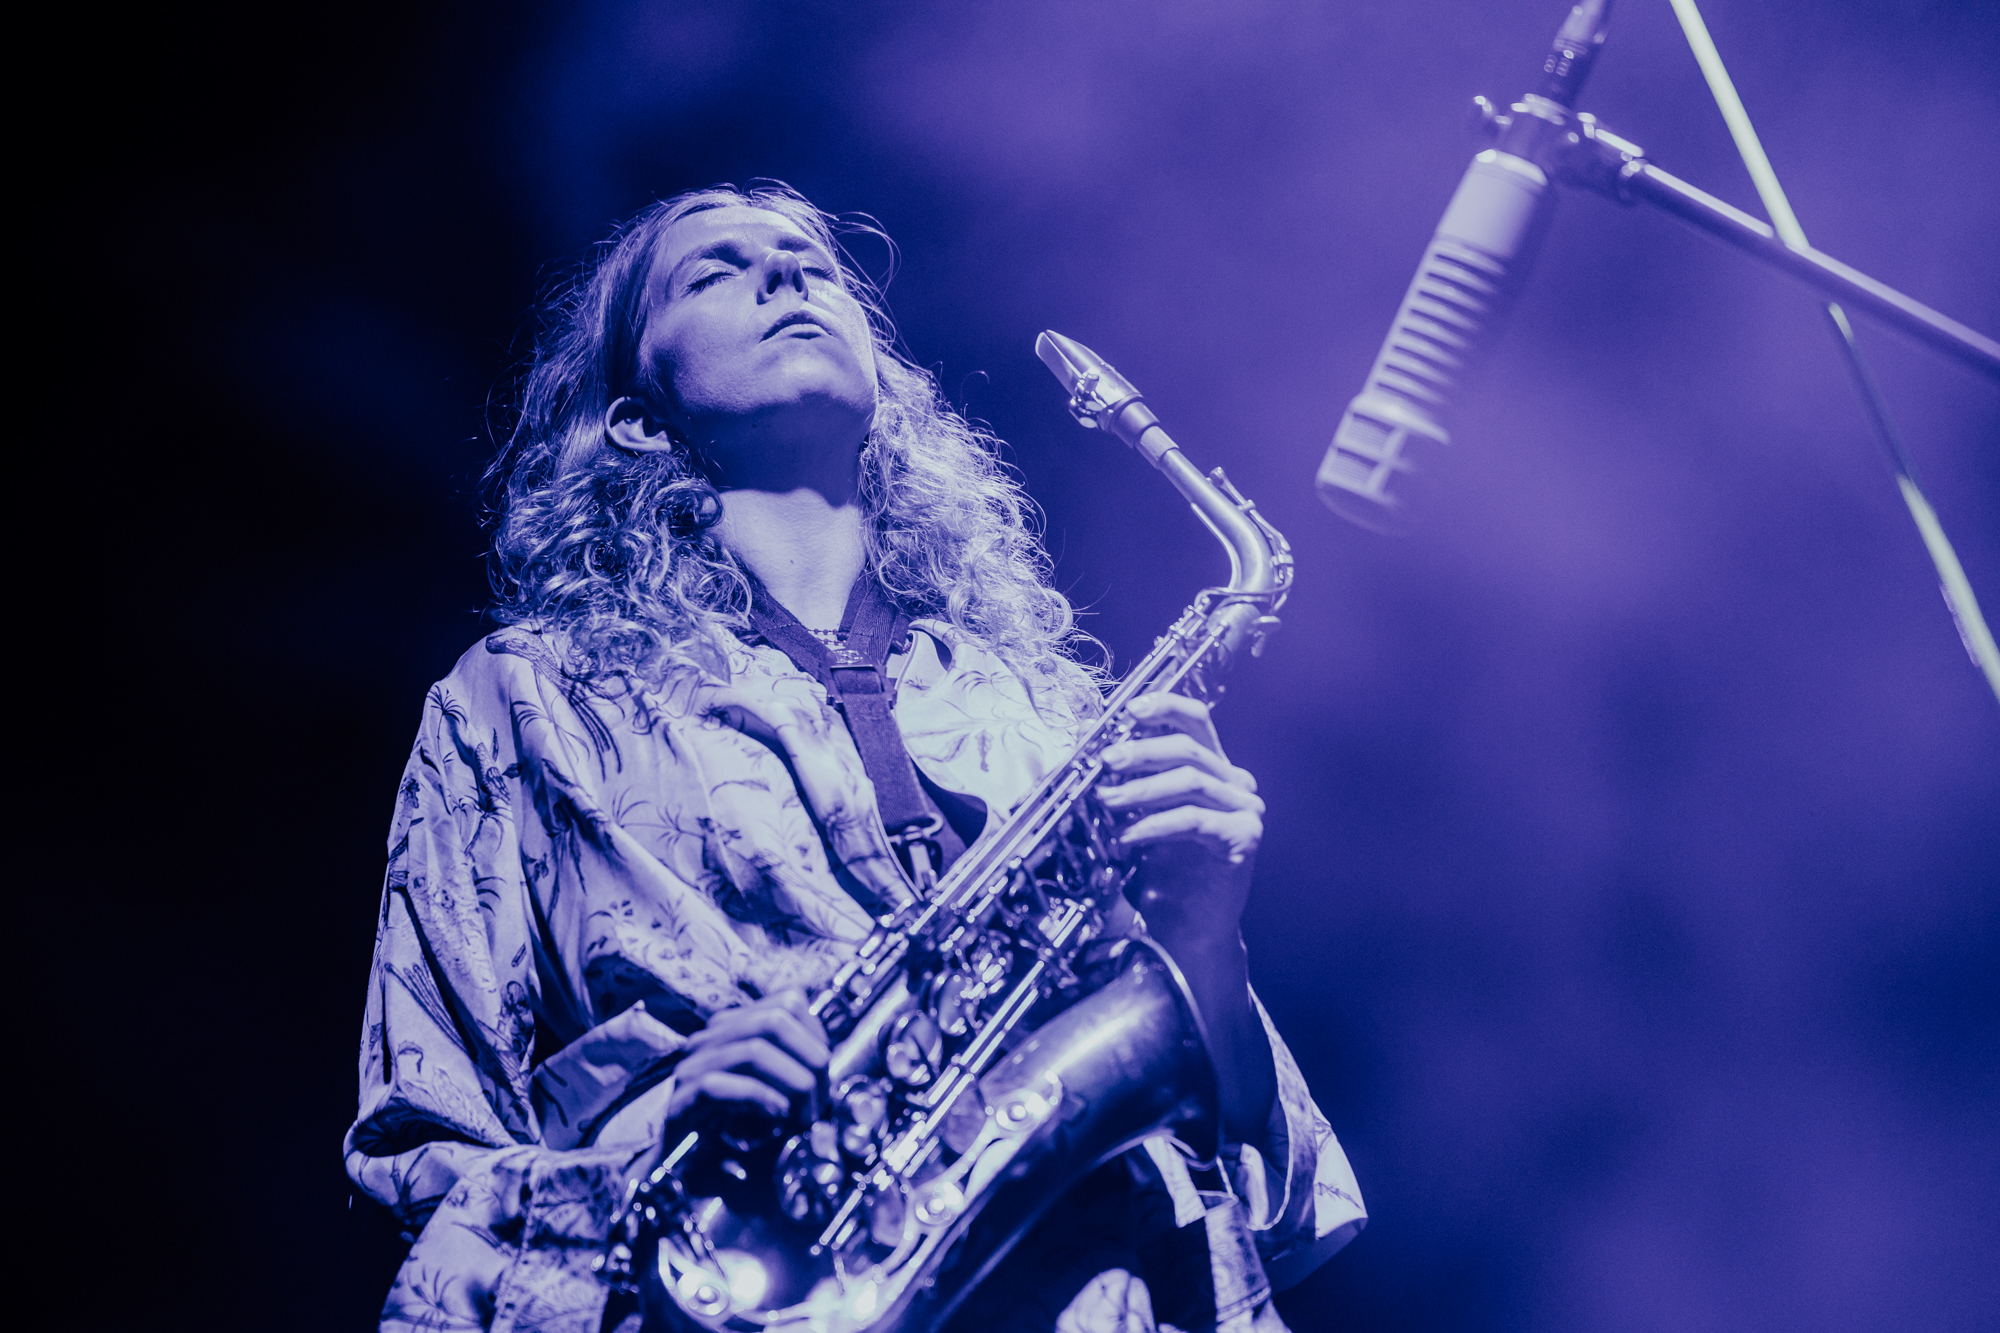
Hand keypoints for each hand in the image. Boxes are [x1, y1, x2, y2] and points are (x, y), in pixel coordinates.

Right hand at [665, 989, 828, 1120]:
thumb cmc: (729, 1124)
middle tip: (820, 1098)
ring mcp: (694, 1066)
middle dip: (809, 1058)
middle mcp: (713, 1038)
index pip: (787, 1001)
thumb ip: (791, 1064)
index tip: (825, 1071)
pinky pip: (719, 1086)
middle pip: (774, 1021)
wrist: (682, 1161)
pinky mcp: (681, 1099)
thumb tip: (824, 1059)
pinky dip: (758, 1099)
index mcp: (735, 1026)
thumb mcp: (769, 1086)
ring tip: (803, 1115)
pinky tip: (776, 1116)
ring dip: (791, 1084)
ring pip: (752, 1051)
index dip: (816, 1033)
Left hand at [1095, 692, 1263, 942]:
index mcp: (1213, 768)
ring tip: (1106, 800)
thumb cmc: (1160, 873)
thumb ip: (1125, 780)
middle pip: (1189, 747)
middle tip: (1105, 762)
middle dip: (1141, 750)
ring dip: (1142, 788)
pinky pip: (1194, 819)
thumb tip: (1088, 741)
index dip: (1164, 706)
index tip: (1128, 709)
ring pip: (1191, 780)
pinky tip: (1129, 834)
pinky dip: (1155, 823)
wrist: (1184, 930)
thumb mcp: (1136, 817)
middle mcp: (1235, 783)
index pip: (1195, 719)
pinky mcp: (1243, 838)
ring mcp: (1245, 810)